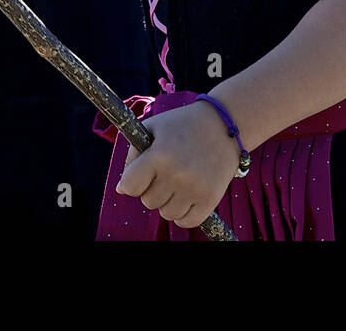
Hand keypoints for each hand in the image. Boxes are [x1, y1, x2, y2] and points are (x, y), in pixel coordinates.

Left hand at [117, 102, 241, 228]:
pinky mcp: (211, 199)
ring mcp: (195, 188)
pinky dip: (184, 214)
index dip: (131, 182)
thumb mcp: (153, 127)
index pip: (130, 186)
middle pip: (148, 202)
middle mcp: (176, 174)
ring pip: (167, 214)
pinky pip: (187, 222)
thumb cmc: (182, 125)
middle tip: (165, 172)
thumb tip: (122, 189)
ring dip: (169, 201)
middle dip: (152, 189)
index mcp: (159, 155)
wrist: (224, 124)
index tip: (140, 175)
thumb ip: (133, 154)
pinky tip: (187, 196)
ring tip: (178, 181)